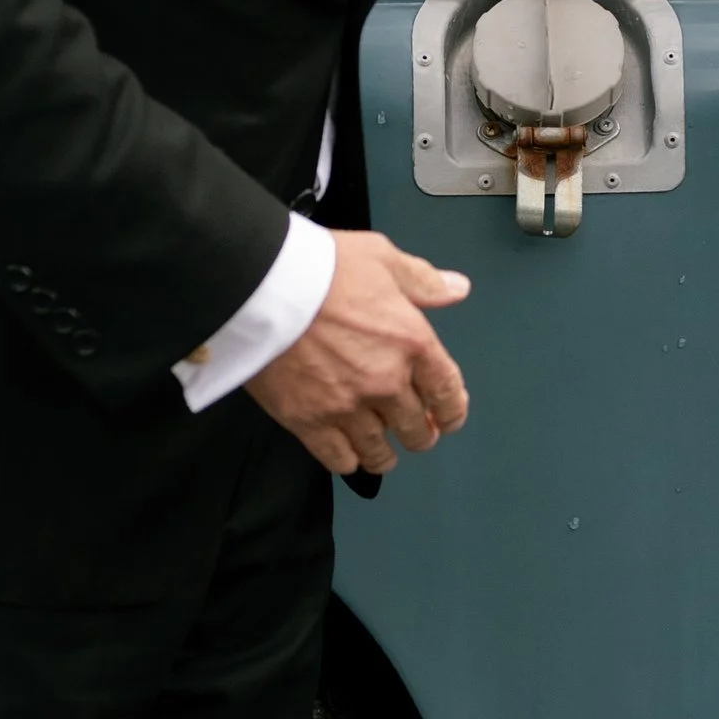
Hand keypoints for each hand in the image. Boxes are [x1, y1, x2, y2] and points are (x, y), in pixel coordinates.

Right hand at [248, 229, 471, 475]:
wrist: (261, 285)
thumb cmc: (321, 267)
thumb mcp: (381, 256)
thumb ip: (422, 280)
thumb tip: (457, 290)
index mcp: (412, 342)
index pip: (447, 391)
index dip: (452, 411)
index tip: (449, 418)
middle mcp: (386, 381)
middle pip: (415, 427)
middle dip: (421, 433)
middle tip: (417, 433)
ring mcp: (347, 406)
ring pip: (378, 451)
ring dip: (386, 454)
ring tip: (385, 453)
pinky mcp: (308, 422)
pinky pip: (338, 459)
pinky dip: (349, 462)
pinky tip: (350, 456)